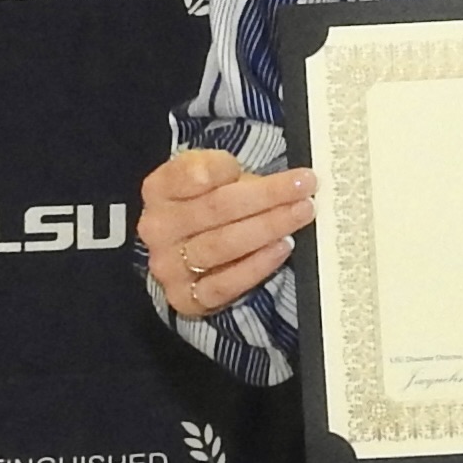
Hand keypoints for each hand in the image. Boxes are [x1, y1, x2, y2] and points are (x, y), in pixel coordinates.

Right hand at [141, 148, 315, 320]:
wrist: (189, 251)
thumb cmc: (208, 204)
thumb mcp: (210, 174)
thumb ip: (224, 170)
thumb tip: (261, 176)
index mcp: (159, 190)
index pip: (186, 174)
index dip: (218, 168)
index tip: (248, 164)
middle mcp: (158, 229)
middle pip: (215, 209)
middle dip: (266, 196)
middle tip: (304, 186)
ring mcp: (170, 266)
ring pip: (222, 245)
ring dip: (268, 227)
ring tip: (300, 213)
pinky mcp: (187, 297)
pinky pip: (224, 284)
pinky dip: (257, 266)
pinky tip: (282, 248)